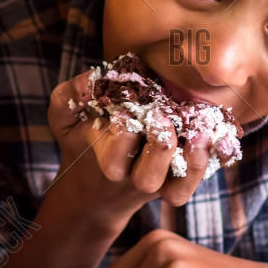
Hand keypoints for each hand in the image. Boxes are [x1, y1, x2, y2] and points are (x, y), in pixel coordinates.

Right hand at [48, 71, 211, 227]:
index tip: (127, 104)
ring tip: (196, 131)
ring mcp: (156, 185)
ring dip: (189, 159)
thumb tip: (89, 78)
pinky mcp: (174, 185)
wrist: (94, 188)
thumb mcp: (63, 118)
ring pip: (175, 187)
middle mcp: (132, 178)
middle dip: (158, 144)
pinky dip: (201, 166)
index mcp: (106, 161)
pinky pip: (189, 187)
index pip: (117, 150)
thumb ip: (67, 96)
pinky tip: (204, 137)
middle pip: (147, 176)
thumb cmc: (81, 141)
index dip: (126, 126)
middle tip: (159, 114)